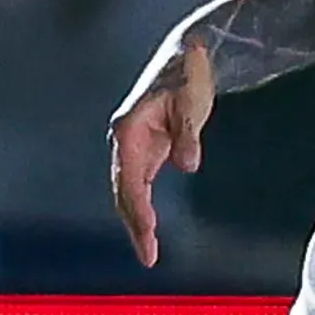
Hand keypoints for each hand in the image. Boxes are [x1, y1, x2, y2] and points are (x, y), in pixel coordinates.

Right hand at [110, 37, 212, 268]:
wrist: (188, 56)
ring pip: (128, 191)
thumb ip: (187, 133)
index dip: (138, 208)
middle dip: (134, 224)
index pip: (129, 178)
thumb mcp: (192, 100)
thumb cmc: (188, 75)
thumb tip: (187, 164)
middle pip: (123, 190)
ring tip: (149, 253)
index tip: (149, 232)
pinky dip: (142, 207)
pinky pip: (139, 185)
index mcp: (128, 129)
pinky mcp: (147, 149)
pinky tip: (149, 228)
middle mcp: (125, 140)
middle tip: (149, 257)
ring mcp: (134, 146)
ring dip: (136, 220)